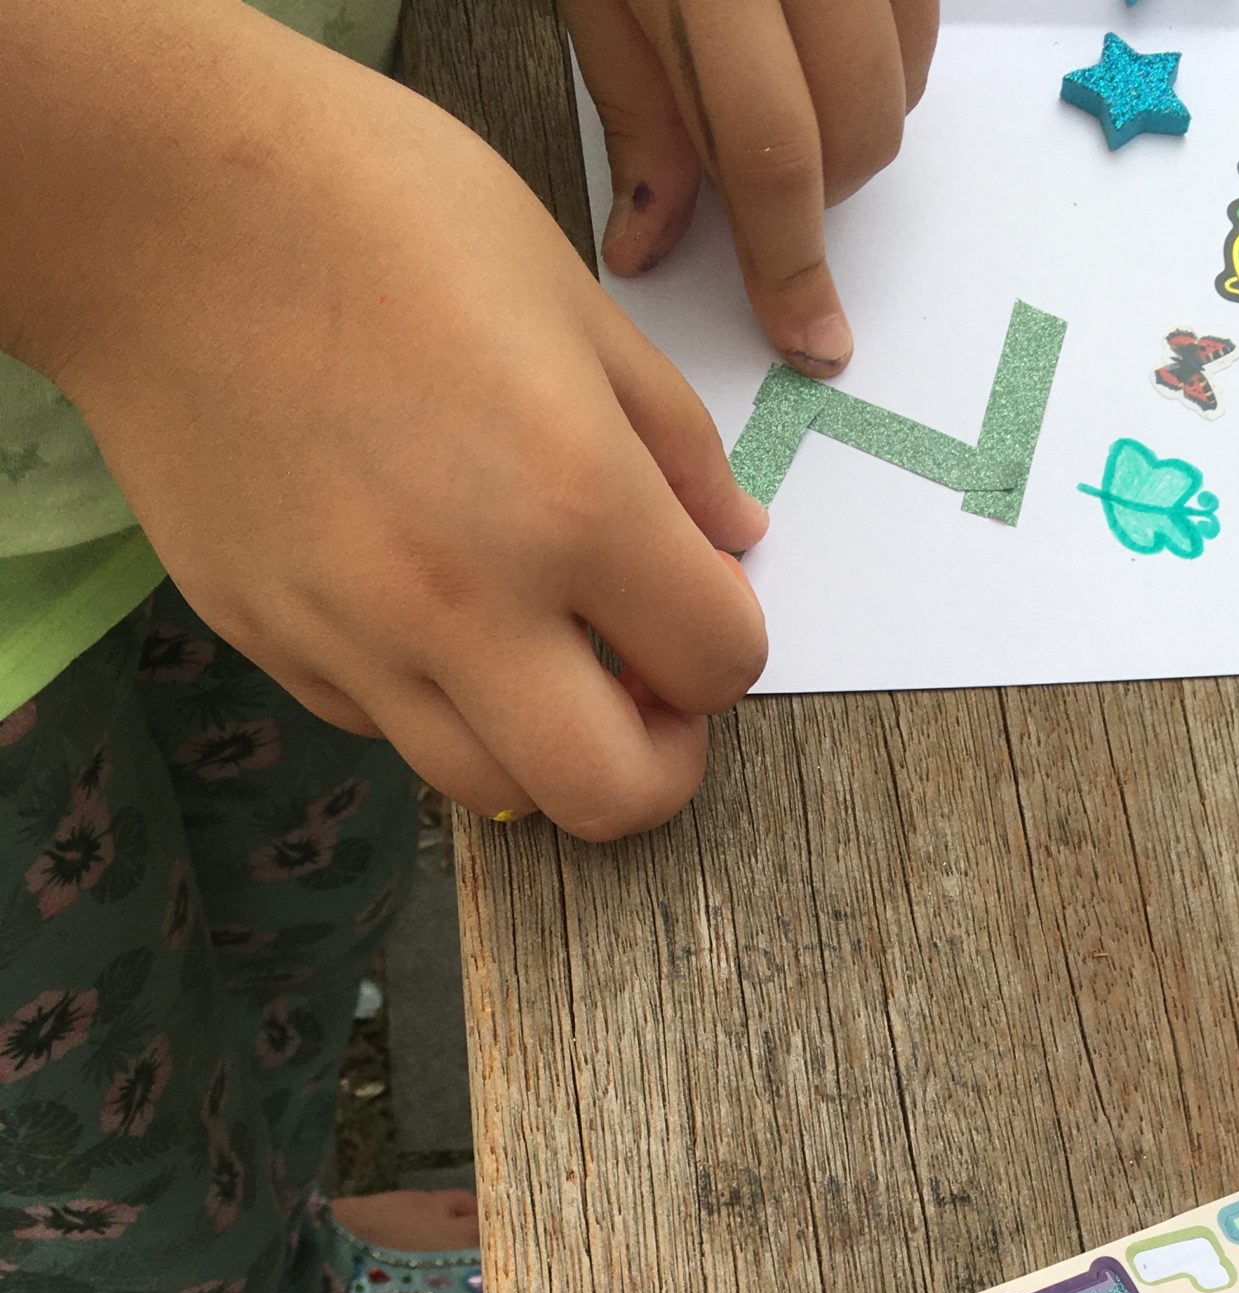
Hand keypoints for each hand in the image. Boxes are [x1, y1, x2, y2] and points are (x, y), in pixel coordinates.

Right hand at [2, 0, 766, 838]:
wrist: (153, 198)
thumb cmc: (369, 204)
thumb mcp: (570, 296)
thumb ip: (672, 443)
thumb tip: (732, 541)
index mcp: (572, 499)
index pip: (718, 664)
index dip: (731, 645)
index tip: (705, 607)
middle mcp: (467, 601)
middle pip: (610, 795)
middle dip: (659, 764)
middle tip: (650, 694)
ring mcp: (356, 637)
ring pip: (492, 788)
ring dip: (544, 747)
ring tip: (542, 657)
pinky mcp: (271, 640)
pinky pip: (384, 727)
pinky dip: (433, 700)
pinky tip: (429, 610)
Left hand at [568, 0, 938, 375]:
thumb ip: (636, 121)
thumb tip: (650, 245)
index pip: (769, 150)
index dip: (789, 261)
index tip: (809, 339)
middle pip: (856, 131)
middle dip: (817, 190)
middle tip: (760, 176)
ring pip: (902, 86)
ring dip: (853, 124)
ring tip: (786, 84)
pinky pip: (923, 24)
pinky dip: (884, 59)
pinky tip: (823, 35)